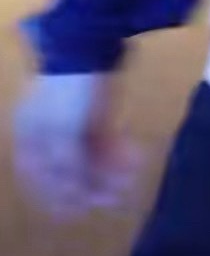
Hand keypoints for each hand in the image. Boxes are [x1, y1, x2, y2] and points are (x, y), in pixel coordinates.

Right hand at [12, 73, 141, 219]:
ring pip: (91, 156)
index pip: (37, 176)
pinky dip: (118, 153)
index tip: (76, 211)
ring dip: (109, 170)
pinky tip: (134, 158)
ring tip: (129, 179)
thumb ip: (66, 167)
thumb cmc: (67, 90)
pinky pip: (106, 140)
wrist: (91, 43)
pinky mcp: (98, 113)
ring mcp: (74, 122)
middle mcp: (48, 133)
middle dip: (90, 184)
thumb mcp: (61, 133)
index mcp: (29, 137)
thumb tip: (73, 196)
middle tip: (113, 197)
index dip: (55, 196)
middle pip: (68, 168)